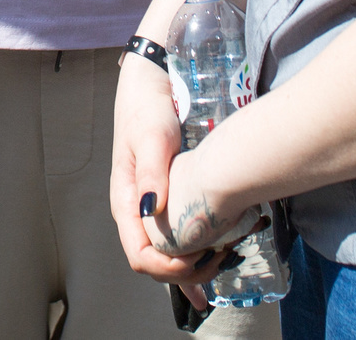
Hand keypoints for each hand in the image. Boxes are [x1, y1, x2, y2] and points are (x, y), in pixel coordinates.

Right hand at [112, 52, 201, 286]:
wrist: (152, 83)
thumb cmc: (147, 107)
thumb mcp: (152, 137)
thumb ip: (152, 173)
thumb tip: (152, 209)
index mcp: (127, 202)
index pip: (139, 256)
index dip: (168, 268)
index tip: (198, 260)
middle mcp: (139, 213)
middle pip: (157, 265)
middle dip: (187, 273)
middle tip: (222, 258)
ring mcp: (154, 210)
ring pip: (170, 257)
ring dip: (196, 267)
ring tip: (227, 256)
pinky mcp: (170, 202)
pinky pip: (181, 240)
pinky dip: (198, 256)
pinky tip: (217, 263)